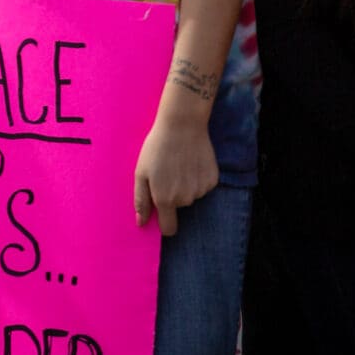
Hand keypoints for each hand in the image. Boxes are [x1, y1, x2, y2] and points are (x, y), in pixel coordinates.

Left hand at [134, 113, 217, 235]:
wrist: (182, 126)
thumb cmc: (157, 148)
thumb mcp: (141, 172)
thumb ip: (141, 200)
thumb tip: (141, 223)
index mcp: (165, 200)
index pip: (169, 228)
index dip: (165, 223)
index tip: (162, 212)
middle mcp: (185, 199)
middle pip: (179, 207)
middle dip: (172, 195)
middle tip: (167, 173)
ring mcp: (201, 190)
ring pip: (191, 196)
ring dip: (185, 185)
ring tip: (179, 164)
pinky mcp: (213, 180)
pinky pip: (203, 186)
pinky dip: (197, 178)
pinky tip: (192, 162)